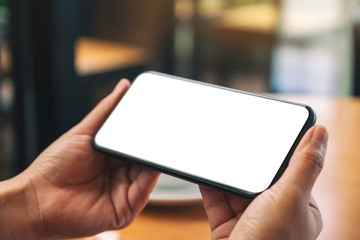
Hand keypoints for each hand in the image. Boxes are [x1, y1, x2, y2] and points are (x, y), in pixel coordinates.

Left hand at [1, 79, 159, 238]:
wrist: (37, 199)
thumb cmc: (55, 166)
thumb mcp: (85, 131)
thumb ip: (107, 110)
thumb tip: (124, 86)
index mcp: (113, 158)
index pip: (137, 143)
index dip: (147, 132)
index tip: (157, 117)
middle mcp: (121, 175)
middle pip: (144, 158)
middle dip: (152, 145)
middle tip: (161, 129)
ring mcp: (124, 193)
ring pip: (148, 174)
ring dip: (153, 159)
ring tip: (157, 143)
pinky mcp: (125, 210)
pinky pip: (143, 192)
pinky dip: (150, 178)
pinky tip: (152, 164)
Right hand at [200, 125, 327, 239]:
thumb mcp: (290, 198)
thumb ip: (304, 165)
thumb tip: (321, 132)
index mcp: (300, 208)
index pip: (292, 170)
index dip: (281, 150)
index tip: (270, 129)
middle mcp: (276, 214)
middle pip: (260, 177)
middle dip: (247, 162)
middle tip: (238, 138)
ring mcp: (250, 219)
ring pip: (237, 187)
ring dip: (226, 173)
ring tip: (216, 152)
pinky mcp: (228, 224)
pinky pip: (218, 199)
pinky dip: (210, 186)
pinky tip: (205, 171)